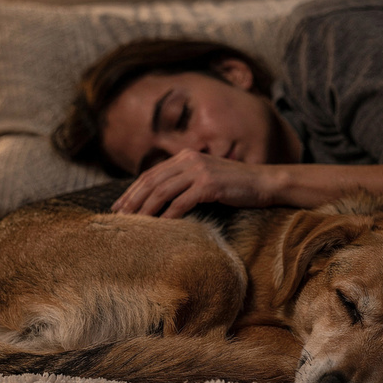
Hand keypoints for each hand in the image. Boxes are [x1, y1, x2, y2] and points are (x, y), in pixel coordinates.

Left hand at [112, 149, 278, 217]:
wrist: (264, 182)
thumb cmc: (235, 185)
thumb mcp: (206, 178)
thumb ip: (185, 182)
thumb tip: (161, 200)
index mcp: (185, 157)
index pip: (151, 174)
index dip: (132, 190)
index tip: (118, 206)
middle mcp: (189, 160)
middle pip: (152, 181)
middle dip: (132, 199)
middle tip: (119, 217)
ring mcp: (199, 171)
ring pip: (163, 191)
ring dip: (146, 208)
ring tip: (135, 223)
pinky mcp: (210, 185)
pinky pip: (182, 201)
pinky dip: (169, 214)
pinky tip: (161, 226)